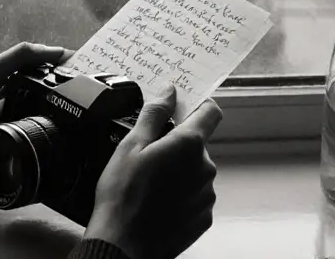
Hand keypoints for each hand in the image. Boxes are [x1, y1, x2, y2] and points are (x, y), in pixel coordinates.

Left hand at [0, 42, 72, 192]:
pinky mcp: (8, 149)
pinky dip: (45, 139)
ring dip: (55, 116)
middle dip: (61, 91)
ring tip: (83, 116)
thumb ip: (18, 58)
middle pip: (40, 91)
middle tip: (89, 94)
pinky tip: (63, 140)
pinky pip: (33, 142)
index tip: (85, 68)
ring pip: (39, 116)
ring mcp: (6, 125)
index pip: (34, 67)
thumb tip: (57, 50)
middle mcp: (4, 100)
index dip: (56, 65)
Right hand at [84, 85, 222, 258]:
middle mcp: (206, 168)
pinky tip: (158, 202)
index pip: (211, 112)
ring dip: (180, 171)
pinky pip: (196, 195)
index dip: (199, 106)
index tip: (183, 108)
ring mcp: (207, 195)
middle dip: (178, 145)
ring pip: (196, 171)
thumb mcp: (131, 146)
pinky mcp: (204, 217)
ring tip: (150, 184)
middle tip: (149, 156)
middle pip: (198, 144)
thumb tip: (170, 91)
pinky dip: (182, 195)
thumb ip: (155, 114)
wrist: (123, 245)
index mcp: (189, 145)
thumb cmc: (123, 196)